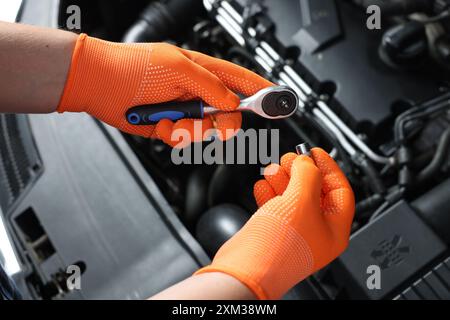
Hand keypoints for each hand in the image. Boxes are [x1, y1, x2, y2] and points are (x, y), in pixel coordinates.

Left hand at [58, 34, 272, 146]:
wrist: (99, 83)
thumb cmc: (133, 66)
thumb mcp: (177, 68)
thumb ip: (209, 85)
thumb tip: (232, 101)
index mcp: (202, 70)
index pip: (240, 80)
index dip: (261, 90)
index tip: (278, 101)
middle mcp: (196, 90)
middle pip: (228, 113)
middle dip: (224, 124)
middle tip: (220, 129)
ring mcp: (184, 109)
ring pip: (206, 130)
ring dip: (191, 130)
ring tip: (171, 119)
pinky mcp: (170, 125)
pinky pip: (185, 139)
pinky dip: (174, 135)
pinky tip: (160, 123)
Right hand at [196, 148, 354, 298]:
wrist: (246, 269)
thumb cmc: (278, 247)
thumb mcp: (301, 199)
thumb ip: (308, 174)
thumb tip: (307, 162)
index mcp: (334, 230)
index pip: (340, 191)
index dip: (329, 168)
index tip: (315, 152)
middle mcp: (316, 233)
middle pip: (315, 192)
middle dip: (301, 172)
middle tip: (290, 158)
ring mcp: (294, 234)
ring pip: (293, 198)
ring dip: (283, 180)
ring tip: (273, 169)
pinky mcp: (274, 233)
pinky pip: (276, 207)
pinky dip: (269, 193)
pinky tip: (263, 185)